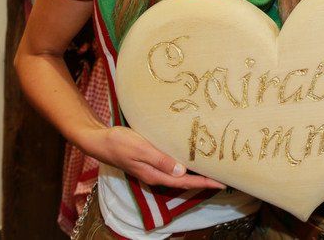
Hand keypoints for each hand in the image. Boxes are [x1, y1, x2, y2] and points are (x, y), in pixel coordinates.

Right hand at [81, 125, 225, 189]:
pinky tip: (189, 158)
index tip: (221, 183)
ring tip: (211, 169)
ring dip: (194, 173)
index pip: (185, 181)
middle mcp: (156, 175)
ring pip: (178, 174)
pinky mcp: (150, 161)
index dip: (203, 183)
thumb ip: (161, 160)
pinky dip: (184, 164)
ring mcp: (152, 169)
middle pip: (184, 180)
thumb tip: (182, 171)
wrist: (101, 140)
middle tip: (222, 176)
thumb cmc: (120, 143)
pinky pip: (171, 166)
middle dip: (203, 180)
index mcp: (155, 174)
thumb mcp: (141, 149)